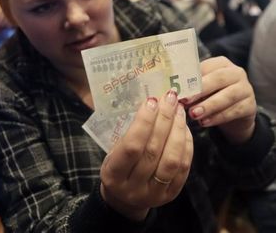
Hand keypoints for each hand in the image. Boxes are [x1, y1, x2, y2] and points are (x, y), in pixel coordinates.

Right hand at [100, 90, 192, 220]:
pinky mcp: (171, 195)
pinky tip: (184, 128)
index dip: (143, 122)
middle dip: (164, 120)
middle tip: (170, 99)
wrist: (124, 199)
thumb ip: (129, 135)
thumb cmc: (117, 167)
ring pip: (172, 160)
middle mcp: (134, 187)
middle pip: (153, 150)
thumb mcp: (112, 153)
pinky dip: (186, 144)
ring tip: (179, 111)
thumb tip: (152, 104)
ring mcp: (154, 193)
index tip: (151, 101)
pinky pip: (183, 167)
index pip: (131, 146)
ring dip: (178, 131)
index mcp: (113, 174)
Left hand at [183, 56, 256, 143]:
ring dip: (208, 106)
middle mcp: (235, 72)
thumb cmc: (211, 97)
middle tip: (184, 101)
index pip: (206, 67)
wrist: (234, 114)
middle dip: (200, 90)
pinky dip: (217, 117)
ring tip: (193, 114)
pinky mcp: (250, 105)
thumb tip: (169, 93)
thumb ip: (189, 87)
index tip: (177, 89)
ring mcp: (246, 88)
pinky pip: (234, 111)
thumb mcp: (201, 89)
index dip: (190, 78)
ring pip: (228, 96)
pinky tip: (204, 122)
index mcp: (220, 64)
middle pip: (218, 78)